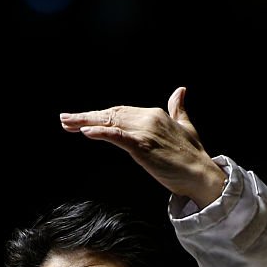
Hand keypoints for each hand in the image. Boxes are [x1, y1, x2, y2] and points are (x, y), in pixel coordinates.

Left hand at [60, 86, 226, 208]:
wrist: (202, 175)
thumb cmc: (193, 155)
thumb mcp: (186, 127)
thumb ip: (178, 109)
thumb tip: (180, 91)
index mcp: (155, 114)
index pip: (120, 111)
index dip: (99, 115)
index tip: (81, 119)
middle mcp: (149, 119)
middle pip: (111, 115)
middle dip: (85, 117)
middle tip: (65, 120)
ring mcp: (145, 132)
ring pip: (110, 123)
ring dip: (86, 123)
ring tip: (68, 124)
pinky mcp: (143, 147)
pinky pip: (118, 136)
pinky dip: (101, 132)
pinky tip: (86, 131)